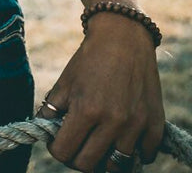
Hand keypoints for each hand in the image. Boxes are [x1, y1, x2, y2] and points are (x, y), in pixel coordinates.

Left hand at [36, 12, 164, 171]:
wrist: (123, 39)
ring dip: (105, 157)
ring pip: (117, 165)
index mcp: (86, 110)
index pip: (65, 151)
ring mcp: (136, 125)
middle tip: (76, 144)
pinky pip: (143, 157)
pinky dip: (132, 153)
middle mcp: (113, 121)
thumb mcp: (65, 81)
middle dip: (77, 157)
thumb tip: (45, 131)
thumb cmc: (89, 60)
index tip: (57, 142)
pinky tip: (122, 137)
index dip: (57, 149)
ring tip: (99, 142)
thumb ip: (52, 109)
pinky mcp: (155, 125)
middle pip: (89, 164)